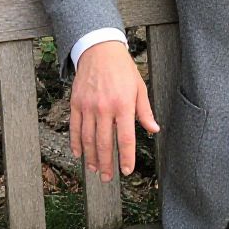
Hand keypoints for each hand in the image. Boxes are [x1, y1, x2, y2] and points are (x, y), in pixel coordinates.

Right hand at [69, 40, 160, 180]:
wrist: (99, 50)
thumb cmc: (123, 70)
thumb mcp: (139, 88)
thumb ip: (144, 111)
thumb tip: (154, 130)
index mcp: (123, 105)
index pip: (125, 139)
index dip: (126, 157)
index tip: (127, 171)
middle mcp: (104, 108)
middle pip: (104, 143)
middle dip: (107, 164)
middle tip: (108, 178)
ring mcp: (88, 107)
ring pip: (87, 139)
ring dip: (91, 157)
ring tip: (95, 170)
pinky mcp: (76, 104)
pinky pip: (74, 128)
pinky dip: (76, 143)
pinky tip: (79, 154)